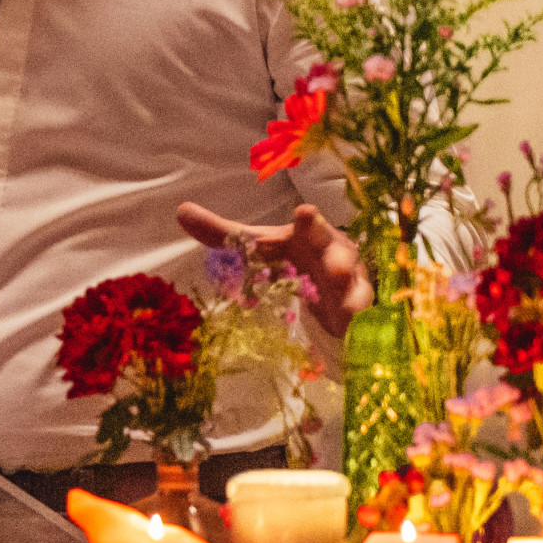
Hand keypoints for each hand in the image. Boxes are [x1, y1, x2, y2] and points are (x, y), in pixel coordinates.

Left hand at [180, 196, 366, 337]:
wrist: (326, 282)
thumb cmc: (290, 257)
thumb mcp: (257, 246)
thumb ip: (223, 234)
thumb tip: (181, 211)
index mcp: (309, 235)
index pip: (309, 225)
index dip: (308, 221)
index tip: (305, 213)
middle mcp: (334, 254)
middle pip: (338, 254)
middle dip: (338, 260)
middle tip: (333, 268)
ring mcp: (351, 281)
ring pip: (355, 287)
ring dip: (351, 297)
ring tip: (347, 309)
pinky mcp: (358, 308)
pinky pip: (362, 314)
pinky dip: (359, 323)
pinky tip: (356, 331)